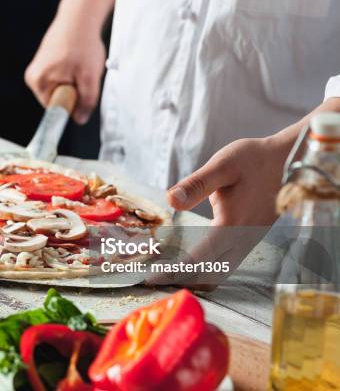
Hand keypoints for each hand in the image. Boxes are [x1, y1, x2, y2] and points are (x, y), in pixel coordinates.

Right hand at [25, 20, 105, 123]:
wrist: (78, 18)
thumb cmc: (82, 44)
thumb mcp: (90, 77)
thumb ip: (86, 102)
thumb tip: (80, 119)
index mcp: (38, 82)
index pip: (54, 111)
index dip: (71, 106)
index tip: (80, 94)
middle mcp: (32, 78)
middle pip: (56, 101)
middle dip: (72, 93)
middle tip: (81, 76)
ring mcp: (36, 72)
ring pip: (58, 91)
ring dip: (72, 84)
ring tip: (77, 67)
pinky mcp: (42, 66)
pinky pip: (58, 82)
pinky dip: (69, 76)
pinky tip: (73, 62)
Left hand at [147, 137, 288, 287]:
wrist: (288, 159)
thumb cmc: (254, 160)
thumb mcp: (222, 165)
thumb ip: (196, 184)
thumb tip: (170, 200)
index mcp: (233, 225)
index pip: (200, 259)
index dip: (174, 272)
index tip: (152, 279)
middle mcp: (243, 239)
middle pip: (210, 274)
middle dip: (181, 280)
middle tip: (153, 280)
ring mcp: (249, 241)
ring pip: (221, 273)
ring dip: (195, 277)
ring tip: (167, 275)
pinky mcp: (251, 238)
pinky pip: (228, 264)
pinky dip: (207, 269)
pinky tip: (191, 263)